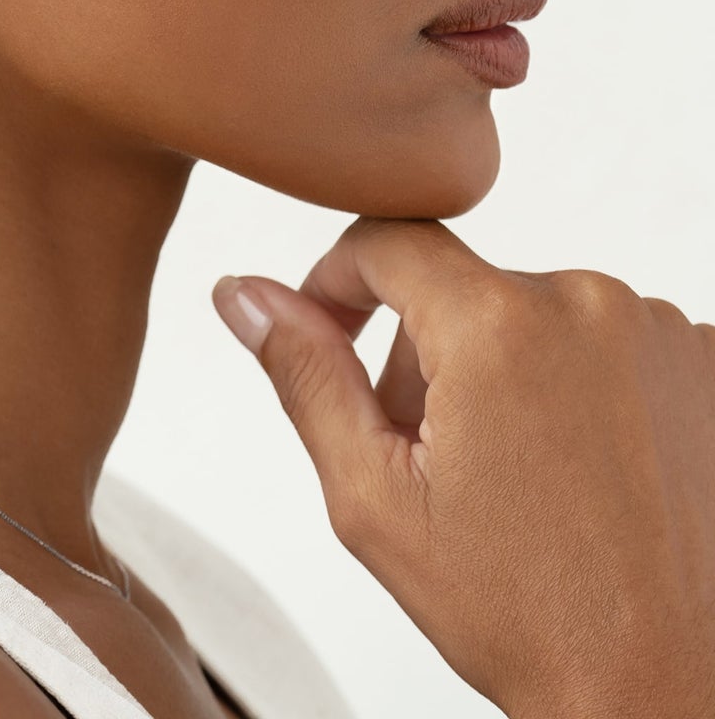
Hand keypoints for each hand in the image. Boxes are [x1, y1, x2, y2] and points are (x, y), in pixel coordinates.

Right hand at [212, 216, 714, 717]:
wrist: (667, 688)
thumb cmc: (527, 611)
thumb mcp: (374, 494)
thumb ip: (305, 373)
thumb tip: (244, 295)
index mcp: (498, 326)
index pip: (387, 239)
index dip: (338, 282)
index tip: (332, 335)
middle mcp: (591, 304)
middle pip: (460, 287)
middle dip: (424, 354)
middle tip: (429, 456)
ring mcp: (662, 332)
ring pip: (532, 313)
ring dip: (501, 370)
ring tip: (512, 475)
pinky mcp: (708, 360)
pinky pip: (604, 340)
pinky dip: (575, 385)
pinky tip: (577, 469)